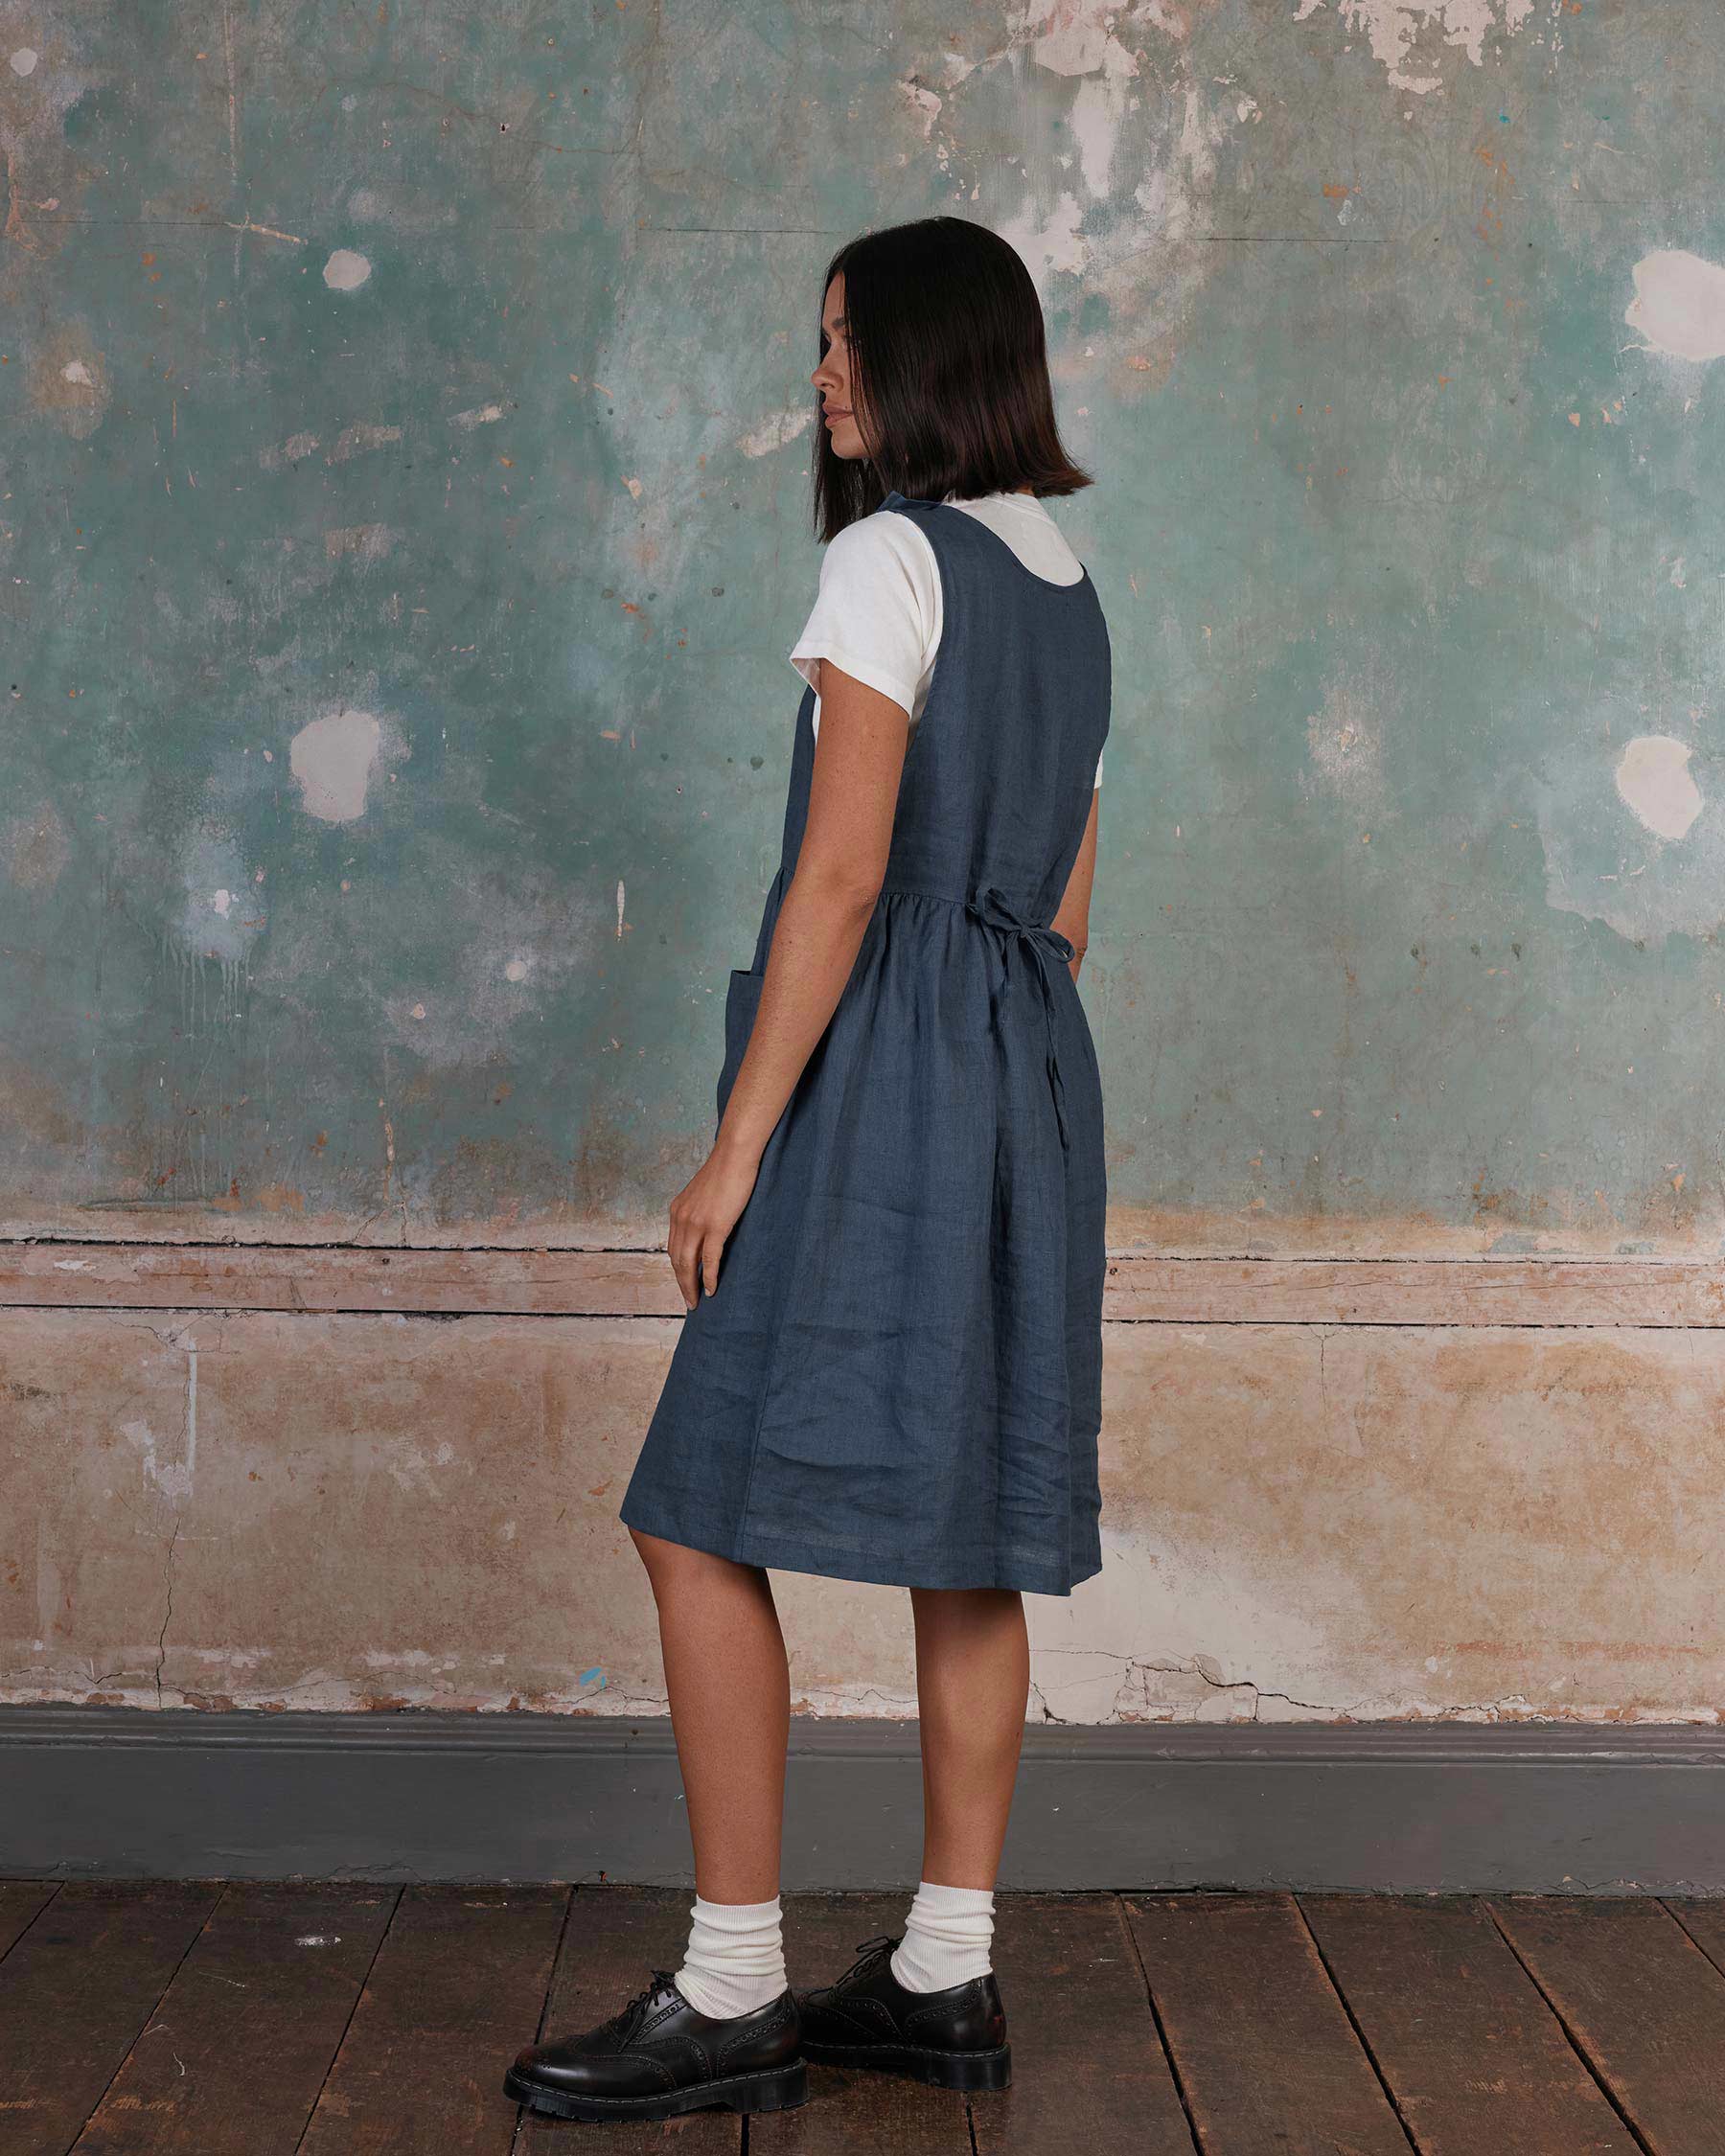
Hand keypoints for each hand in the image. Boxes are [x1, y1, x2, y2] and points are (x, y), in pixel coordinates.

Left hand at [666, 1140, 760, 1308]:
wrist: (734, 1154)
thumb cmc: (725, 1171)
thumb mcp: (704, 1194)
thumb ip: (700, 1211)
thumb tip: (707, 1228)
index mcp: (677, 1211)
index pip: (673, 1247)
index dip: (678, 1268)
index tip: (684, 1282)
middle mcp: (681, 1219)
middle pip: (676, 1260)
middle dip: (682, 1283)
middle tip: (689, 1301)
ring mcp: (697, 1223)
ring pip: (688, 1263)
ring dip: (690, 1285)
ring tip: (696, 1301)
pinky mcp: (715, 1225)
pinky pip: (709, 1258)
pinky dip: (708, 1276)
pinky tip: (711, 1288)